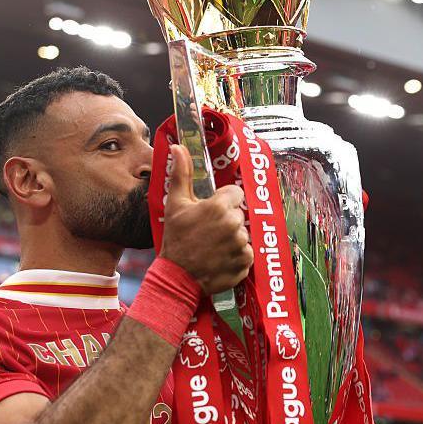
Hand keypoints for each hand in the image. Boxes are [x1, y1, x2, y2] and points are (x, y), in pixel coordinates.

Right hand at [159, 144, 252, 294]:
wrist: (177, 276)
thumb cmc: (175, 239)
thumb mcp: (176, 204)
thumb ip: (181, 174)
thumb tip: (178, 147)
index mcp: (219, 207)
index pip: (235, 194)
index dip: (222, 202)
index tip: (209, 212)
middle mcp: (233, 225)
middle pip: (239, 214)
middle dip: (227, 220)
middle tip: (208, 232)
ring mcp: (241, 245)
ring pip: (243, 234)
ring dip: (232, 239)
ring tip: (213, 246)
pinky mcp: (245, 263)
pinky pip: (247, 253)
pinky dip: (237, 256)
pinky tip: (220, 258)